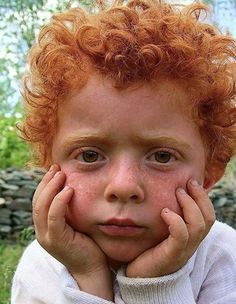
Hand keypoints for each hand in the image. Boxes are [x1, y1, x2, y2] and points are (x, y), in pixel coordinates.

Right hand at [32, 164, 112, 299]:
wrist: (92, 268)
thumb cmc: (87, 243)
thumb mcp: (75, 222)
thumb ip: (70, 209)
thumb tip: (73, 187)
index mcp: (45, 226)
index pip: (39, 200)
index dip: (45, 184)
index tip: (55, 170)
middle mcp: (41, 231)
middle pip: (37, 201)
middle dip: (46, 182)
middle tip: (57, 168)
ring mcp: (47, 237)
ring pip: (42, 207)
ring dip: (51, 188)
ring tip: (61, 174)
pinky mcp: (57, 240)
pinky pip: (54, 217)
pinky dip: (59, 201)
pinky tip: (69, 190)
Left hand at [126, 179, 215, 277]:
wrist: (139, 278)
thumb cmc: (148, 249)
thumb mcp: (161, 230)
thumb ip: (167, 216)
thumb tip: (164, 193)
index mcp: (191, 237)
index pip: (208, 216)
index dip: (203, 198)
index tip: (191, 182)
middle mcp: (191, 244)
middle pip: (208, 219)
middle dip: (200, 197)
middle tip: (188, 183)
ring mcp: (182, 251)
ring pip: (198, 226)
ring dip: (189, 205)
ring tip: (178, 192)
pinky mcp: (170, 256)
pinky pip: (180, 236)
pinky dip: (175, 221)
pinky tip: (164, 211)